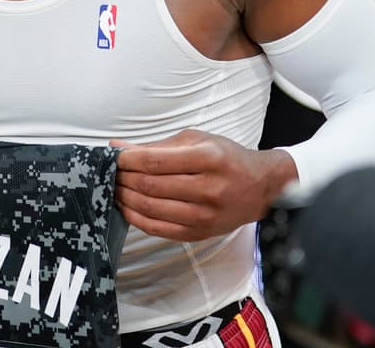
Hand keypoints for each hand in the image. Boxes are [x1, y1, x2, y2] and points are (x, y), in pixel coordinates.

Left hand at [113, 129, 296, 241]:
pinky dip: (137, 219)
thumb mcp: (195, 141)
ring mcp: (205, 215)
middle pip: (150, 186)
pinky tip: (127, 208)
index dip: (126, 160)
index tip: (113, 157)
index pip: (154, 162)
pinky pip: (160, 229)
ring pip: (151, 209)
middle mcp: (208, 188)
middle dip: (123, 178)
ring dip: (126, 198)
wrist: (262, 187)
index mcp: (207, 159)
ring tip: (116, 188)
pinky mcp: (201, 233)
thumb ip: (155, 146)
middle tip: (111, 173)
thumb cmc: (226, 158)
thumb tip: (118, 146)